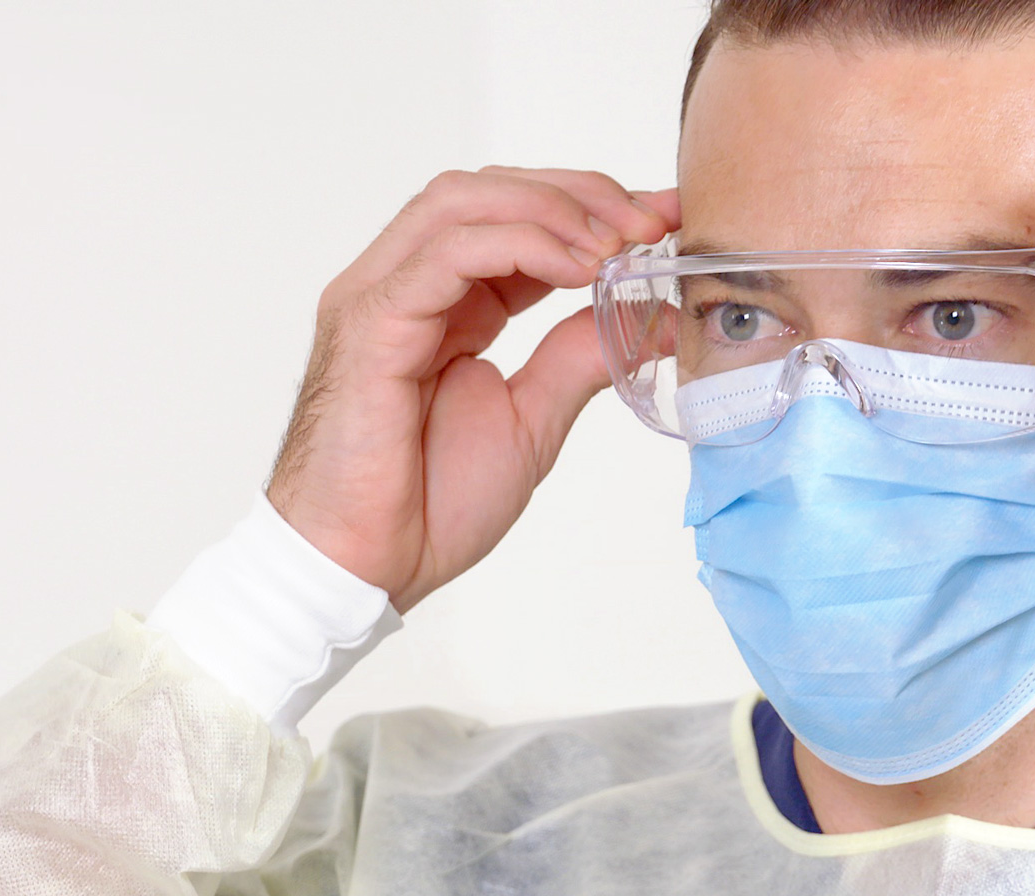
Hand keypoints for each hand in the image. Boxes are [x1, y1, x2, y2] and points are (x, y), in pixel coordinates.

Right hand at [266, 167, 678, 612]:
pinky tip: (575, 267)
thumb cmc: (428, 504)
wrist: (369, 567)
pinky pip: (444, 253)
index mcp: (445, 304)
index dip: (592, 208)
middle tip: (650, 222)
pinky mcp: (369, 321)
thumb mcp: (532, 418)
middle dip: (579, 194)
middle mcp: (405, 284)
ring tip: (616, 243)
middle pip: (490, 190)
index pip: (515, 219)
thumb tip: (652, 317)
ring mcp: (380, 295)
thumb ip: (579, 357)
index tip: (665, 218)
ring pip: (462, 201)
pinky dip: (518, 244)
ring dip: (551, 208)